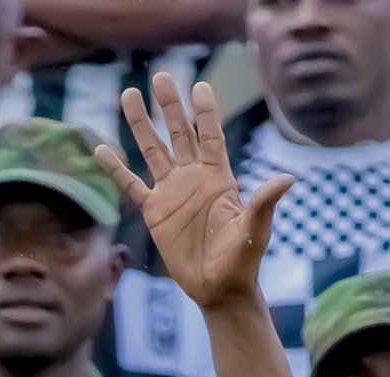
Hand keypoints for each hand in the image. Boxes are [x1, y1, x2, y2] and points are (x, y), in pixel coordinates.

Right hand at [101, 76, 288, 313]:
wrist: (218, 288)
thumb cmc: (241, 260)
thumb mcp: (254, 230)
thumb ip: (263, 203)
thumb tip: (287, 179)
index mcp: (218, 177)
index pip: (210, 136)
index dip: (205, 111)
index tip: (199, 86)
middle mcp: (193, 177)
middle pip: (179, 132)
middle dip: (170, 105)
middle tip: (160, 76)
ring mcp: (172, 192)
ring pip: (153, 150)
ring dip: (141, 124)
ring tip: (128, 95)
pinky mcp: (154, 212)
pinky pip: (132, 184)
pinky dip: (117, 168)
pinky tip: (102, 149)